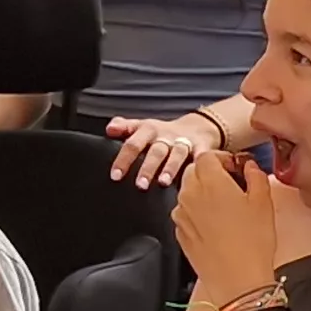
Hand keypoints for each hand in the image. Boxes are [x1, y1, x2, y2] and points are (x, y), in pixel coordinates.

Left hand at [110, 109, 226, 188]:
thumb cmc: (163, 132)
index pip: (133, 144)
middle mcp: (166, 137)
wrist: (197, 127)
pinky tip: (195, 176)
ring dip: (170, 168)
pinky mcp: (202, 149)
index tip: (115, 175)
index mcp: (148, 131)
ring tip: (163, 182)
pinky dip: (199, 165)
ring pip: (177, 154)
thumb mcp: (142, 126)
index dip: (124, 160)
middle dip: (148, 167)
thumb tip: (109, 129)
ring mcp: (184, 143)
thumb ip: (124, 127)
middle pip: (155, 151)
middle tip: (140, 185)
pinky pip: (201, 158)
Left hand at [172, 152, 281, 298]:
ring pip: (188, 192)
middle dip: (211, 173)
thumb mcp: (264, 202)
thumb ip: (256, 176)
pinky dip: (198, 212)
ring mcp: (182, 214)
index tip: (236, 167)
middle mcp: (190, 194)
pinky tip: (218, 226)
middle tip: (232, 185)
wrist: (238, 280)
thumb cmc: (252, 243)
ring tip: (226, 208)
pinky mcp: (180, 233)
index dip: (223, 159)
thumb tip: (250, 167)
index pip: (208, 155)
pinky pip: (186, 213)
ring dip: (204, 193)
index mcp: (211, 182)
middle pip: (194, 171)